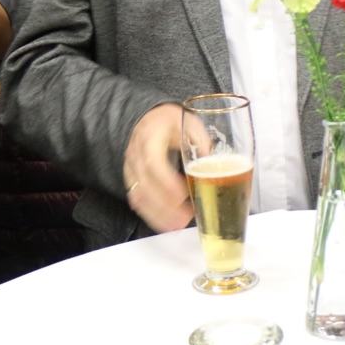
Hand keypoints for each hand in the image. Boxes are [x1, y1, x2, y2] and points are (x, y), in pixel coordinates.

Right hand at [123, 103, 193, 232]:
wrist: (147, 119)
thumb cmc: (168, 120)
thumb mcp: (188, 121)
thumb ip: (200, 139)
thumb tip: (213, 160)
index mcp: (150, 138)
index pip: (153, 163)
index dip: (166, 182)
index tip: (182, 195)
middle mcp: (136, 155)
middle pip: (145, 185)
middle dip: (164, 205)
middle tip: (184, 218)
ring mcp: (131, 169)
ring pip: (139, 196)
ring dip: (157, 214)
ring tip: (176, 226)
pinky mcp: (132, 179)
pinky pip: (137, 199)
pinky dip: (150, 213)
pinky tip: (165, 223)